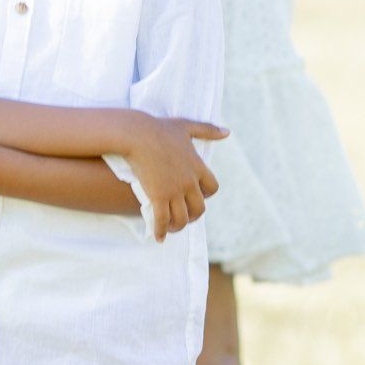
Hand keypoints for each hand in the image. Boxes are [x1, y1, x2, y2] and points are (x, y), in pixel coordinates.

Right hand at [119, 112, 226, 239]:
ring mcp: (174, 191)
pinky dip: (161, 231)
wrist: (136, 134)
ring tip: (171, 229)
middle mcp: (189, 182)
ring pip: (183, 218)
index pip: (212, 188)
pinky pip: (163, 220)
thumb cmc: (159, 128)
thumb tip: (227, 132)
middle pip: (200, 208)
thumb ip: (207, 130)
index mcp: (197, 166)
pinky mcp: (158, 196)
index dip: (205, 195)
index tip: (197, 196)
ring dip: (178, 226)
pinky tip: (159, 237)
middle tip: (185, 217)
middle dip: (193, 216)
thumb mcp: (186, 126)